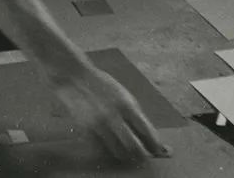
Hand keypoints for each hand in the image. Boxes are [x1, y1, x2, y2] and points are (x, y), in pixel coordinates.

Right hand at [53, 65, 168, 164]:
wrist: (73, 76)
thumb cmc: (100, 83)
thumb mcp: (122, 94)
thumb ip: (135, 114)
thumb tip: (149, 134)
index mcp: (127, 105)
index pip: (148, 133)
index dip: (156, 145)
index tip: (160, 150)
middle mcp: (114, 117)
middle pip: (135, 147)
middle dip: (143, 155)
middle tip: (145, 157)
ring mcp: (100, 125)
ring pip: (119, 152)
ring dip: (127, 155)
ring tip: (129, 153)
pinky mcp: (87, 130)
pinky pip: (103, 148)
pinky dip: (109, 150)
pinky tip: (111, 145)